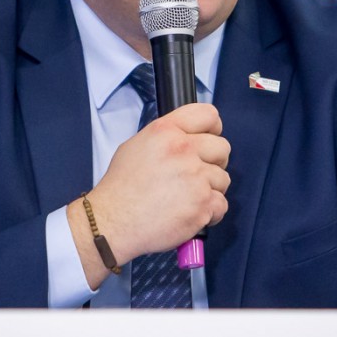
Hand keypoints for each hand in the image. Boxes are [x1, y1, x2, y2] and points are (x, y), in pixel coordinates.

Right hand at [70, 103, 230, 285]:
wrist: (112, 222)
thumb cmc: (121, 188)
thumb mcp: (136, 145)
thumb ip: (167, 137)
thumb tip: (190, 138)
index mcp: (166, 131)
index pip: (208, 114)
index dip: (213, 128)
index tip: (210, 139)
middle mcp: (183, 150)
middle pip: (222, 148)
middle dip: (214, 162)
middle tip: (198, 174)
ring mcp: (195, 177)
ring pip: (223, 179)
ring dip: (210, 190)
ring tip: (187, 198)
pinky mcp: (202, 204)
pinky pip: (221, 205)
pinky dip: (210, 213)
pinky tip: (191, 213)